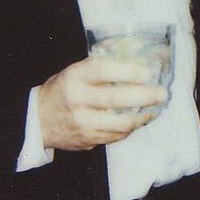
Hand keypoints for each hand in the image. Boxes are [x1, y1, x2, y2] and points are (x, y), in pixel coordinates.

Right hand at [38, 56, 168, 150]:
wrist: (38, 119)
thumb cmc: (64, 89)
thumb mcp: (76, 71)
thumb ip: (102, 68)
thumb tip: (139, 60)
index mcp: (74, 77)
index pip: (102, 71)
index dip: (127, 71)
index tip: (147, 73)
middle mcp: (77, 100)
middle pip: (114, 99)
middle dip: (144, 96)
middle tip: (162, 93)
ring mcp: (81, 123)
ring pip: (119, 123)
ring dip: (142, 116)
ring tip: (155, 109)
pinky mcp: (86, 140)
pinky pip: (115, 136)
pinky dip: (131, 128)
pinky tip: (139, 119)